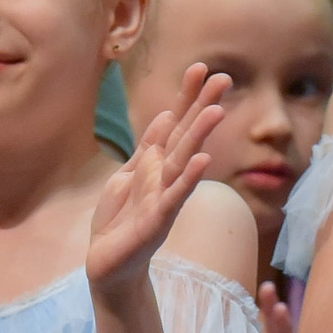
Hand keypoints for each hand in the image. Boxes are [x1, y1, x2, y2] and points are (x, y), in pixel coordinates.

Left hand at [90, 64, 228, 293]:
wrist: (109, 264)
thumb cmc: (120, 221)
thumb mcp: (127, 176)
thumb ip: (147, 149)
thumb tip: (165, 115)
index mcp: (156, 164)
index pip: (175, 124)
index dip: (186, 97)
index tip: (201, 68)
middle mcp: (166, 177)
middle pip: (185, 136)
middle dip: (202, 107)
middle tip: (223, 78)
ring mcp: (164, 197)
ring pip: (183, 160)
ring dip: (200, 136)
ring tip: (216, 111)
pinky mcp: (156, 220)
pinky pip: (174, 195)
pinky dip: (189, 178)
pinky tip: (202, 160)